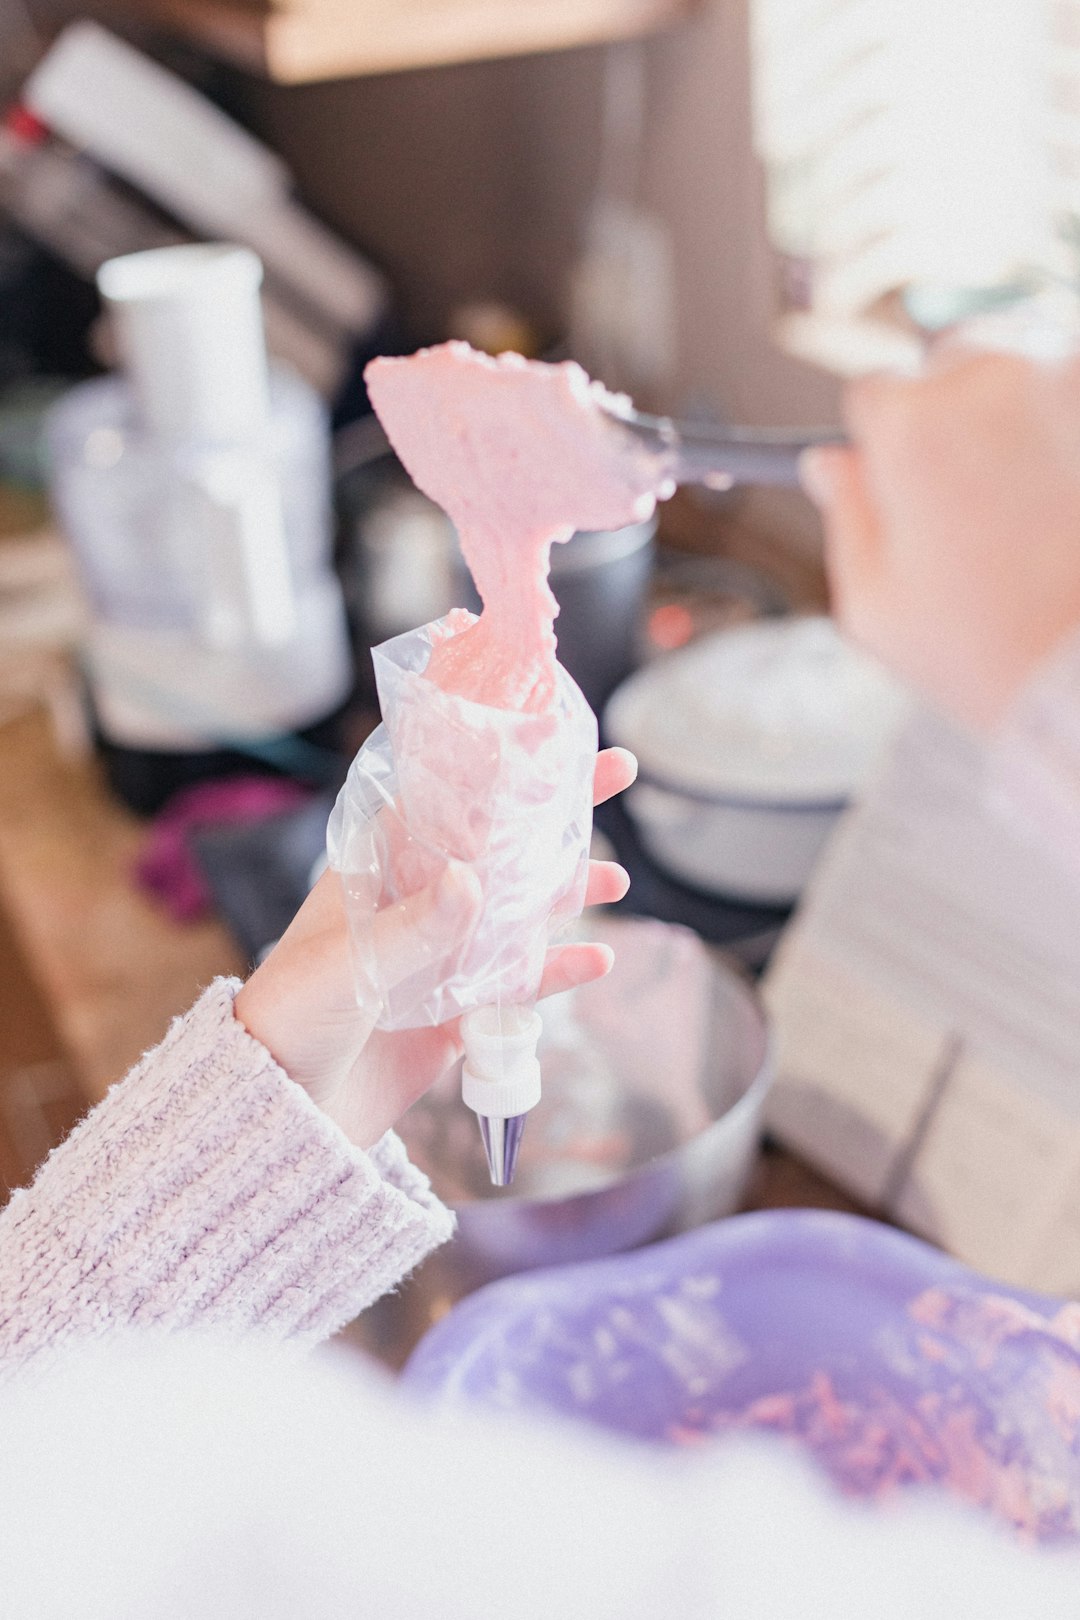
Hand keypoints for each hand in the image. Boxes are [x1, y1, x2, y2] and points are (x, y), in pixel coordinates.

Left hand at [233, 747, 636, 1149]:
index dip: (503, 767)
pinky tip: (598, 960)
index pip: (451, 800)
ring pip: (520, 912)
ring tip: (616, 881)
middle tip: (617, 772)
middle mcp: (417, 903)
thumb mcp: (348, 965)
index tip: (554, 736)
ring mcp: (442, 957)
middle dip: (559, 812)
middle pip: (500, 846)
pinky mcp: (459, 1012)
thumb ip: (413, 926)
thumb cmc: (290, 1018)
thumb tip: (472, 879)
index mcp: (380, 869)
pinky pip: (519, 985)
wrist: (283, 1114)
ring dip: (568, 893)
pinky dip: (557, 972)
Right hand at [801, 349, 1079, 731]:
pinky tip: (1065, 492)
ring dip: (1018, 408)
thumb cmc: (988, 652)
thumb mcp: (876, 606)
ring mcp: (1068, 381)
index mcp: (914, 427)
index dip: (880, 439)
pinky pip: (1076, 389)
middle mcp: (993, 379)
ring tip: (1030, 497)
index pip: (874, 391)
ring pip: (1024, 361)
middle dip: (951, 409)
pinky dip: (1069, 428)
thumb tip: (828, 462)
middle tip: (971, 495)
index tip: (899, 478)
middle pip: (950, 360)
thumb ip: (845, 517)